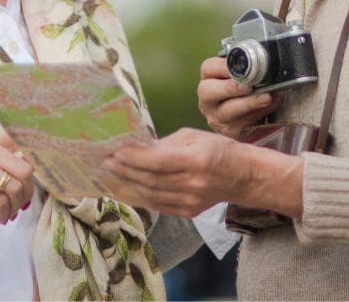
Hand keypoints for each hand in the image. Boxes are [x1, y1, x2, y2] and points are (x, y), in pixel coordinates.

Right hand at [0, 133, 33, 254]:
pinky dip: (5, 213)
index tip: (49, 153)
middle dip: (27, 192)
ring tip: (10, 211)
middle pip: (25, 170)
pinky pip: (1, 201)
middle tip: (22, 203)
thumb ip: (17, 165)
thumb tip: (44, 164)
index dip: (35, 146)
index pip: (19, 136)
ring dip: (16, 205)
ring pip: (14, 188)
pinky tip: (1, 216)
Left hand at [102, 128, 245, 217]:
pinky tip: (129, 185)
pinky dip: (141, 194)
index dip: (133, 157)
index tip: (115, 151)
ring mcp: (190, 201)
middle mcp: (193, 184)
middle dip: (125, 170)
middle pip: (150, 180)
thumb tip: (137, 148)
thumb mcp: (193, 136)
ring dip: (128, 183)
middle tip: (106, 161)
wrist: (243, 176)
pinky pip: (158, 204)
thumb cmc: (218, 149)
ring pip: (151, 194)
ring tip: (113, 172)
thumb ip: (165, 144)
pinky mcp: (188, 212)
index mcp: (196, 160)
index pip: (157, 161)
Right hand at [197, 56, 280, 137]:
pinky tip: (270, 106)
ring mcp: (216, 117)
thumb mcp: (240, 78)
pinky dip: (261, 113)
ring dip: (250, 103)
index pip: (208, 68)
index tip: (241, 66)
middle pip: (209, 92)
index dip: (223, 66)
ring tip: (267, 97)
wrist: (245, 117)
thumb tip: (266, 65)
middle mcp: (207, 100)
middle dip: (231, 88)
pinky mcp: (230, 131)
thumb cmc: (242, 92)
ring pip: (228, 111)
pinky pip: (244, 123)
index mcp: (208, 80)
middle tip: (249, 87)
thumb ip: (246, 70)